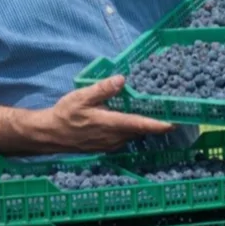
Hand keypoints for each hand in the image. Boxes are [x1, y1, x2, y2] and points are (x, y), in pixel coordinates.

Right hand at [26, 75, 172, 152]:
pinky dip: (131, 130)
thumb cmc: (65, 114)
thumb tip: (122, 79)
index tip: (174, 123)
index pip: (140, 124)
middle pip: (140, 130)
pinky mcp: (106, 146)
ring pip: (133, 134)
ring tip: (151, 112)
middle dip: (154, 122)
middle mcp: (114, 137)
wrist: (50, 135)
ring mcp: (110, 144)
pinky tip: (130, 120)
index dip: (158, 125)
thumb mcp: (81, 97)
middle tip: (166, 109)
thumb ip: (102, 89)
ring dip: (142, 126)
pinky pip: (124, 138)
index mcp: (110, 124)